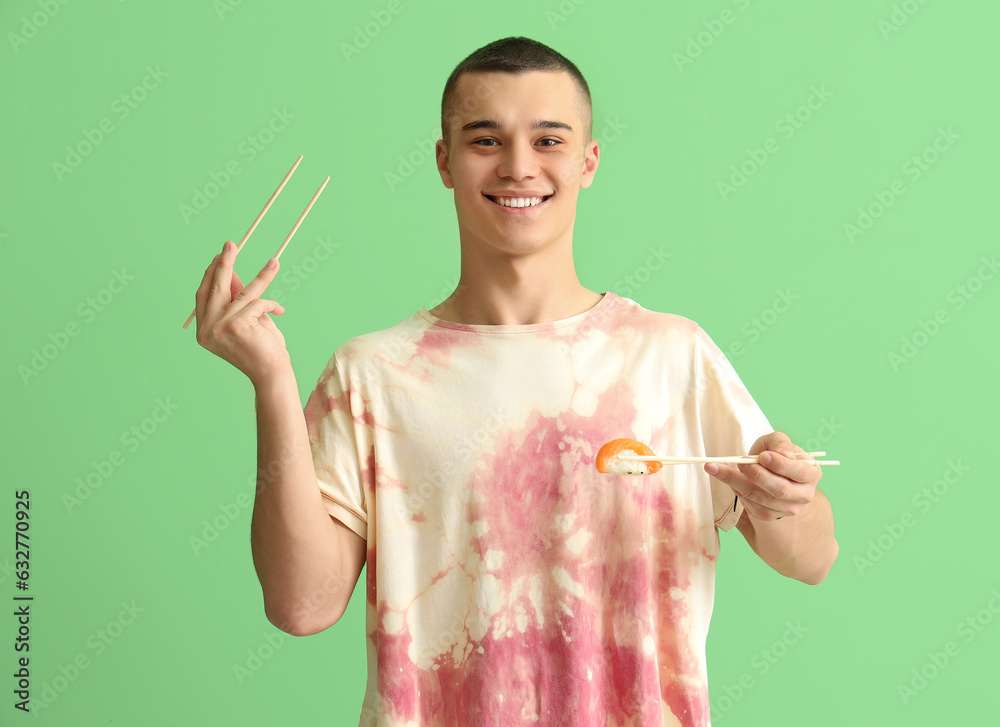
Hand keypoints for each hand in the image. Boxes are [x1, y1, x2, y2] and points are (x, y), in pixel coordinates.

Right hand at [194, 240, 289, 387]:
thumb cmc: (261, 349)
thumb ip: (236, 298)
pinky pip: (257, 303)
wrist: (271, 374)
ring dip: (261, 277)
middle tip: (230, 244)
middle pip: (214, 288)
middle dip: (224, 264)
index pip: (203, 295)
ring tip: (274, 263)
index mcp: (203, 331)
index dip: (211, 274)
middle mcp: (206, 330)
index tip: (220, 257)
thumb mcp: (246, 320)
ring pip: (240, 293)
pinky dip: (271, 304)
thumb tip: (230, 271)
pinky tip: (280, 310)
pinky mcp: (236, 325)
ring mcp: (219, 328)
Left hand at [704, 431, 820, 521]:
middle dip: (757, 476)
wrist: (767, 469)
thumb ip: (780, 443)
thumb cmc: (774, 452)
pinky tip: (729, 480)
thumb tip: (783, 455)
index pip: (800, 472)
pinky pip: (752, 507)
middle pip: (779, 489)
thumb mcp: (776, 441)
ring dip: (737, 483)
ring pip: (761, 499)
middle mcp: (803, 494)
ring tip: (719, 468)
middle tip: (739, 462)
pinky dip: (737, 492)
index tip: (763, 456)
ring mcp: (788, 508)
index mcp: (811, 473)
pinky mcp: (771, 515)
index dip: (781, 465)